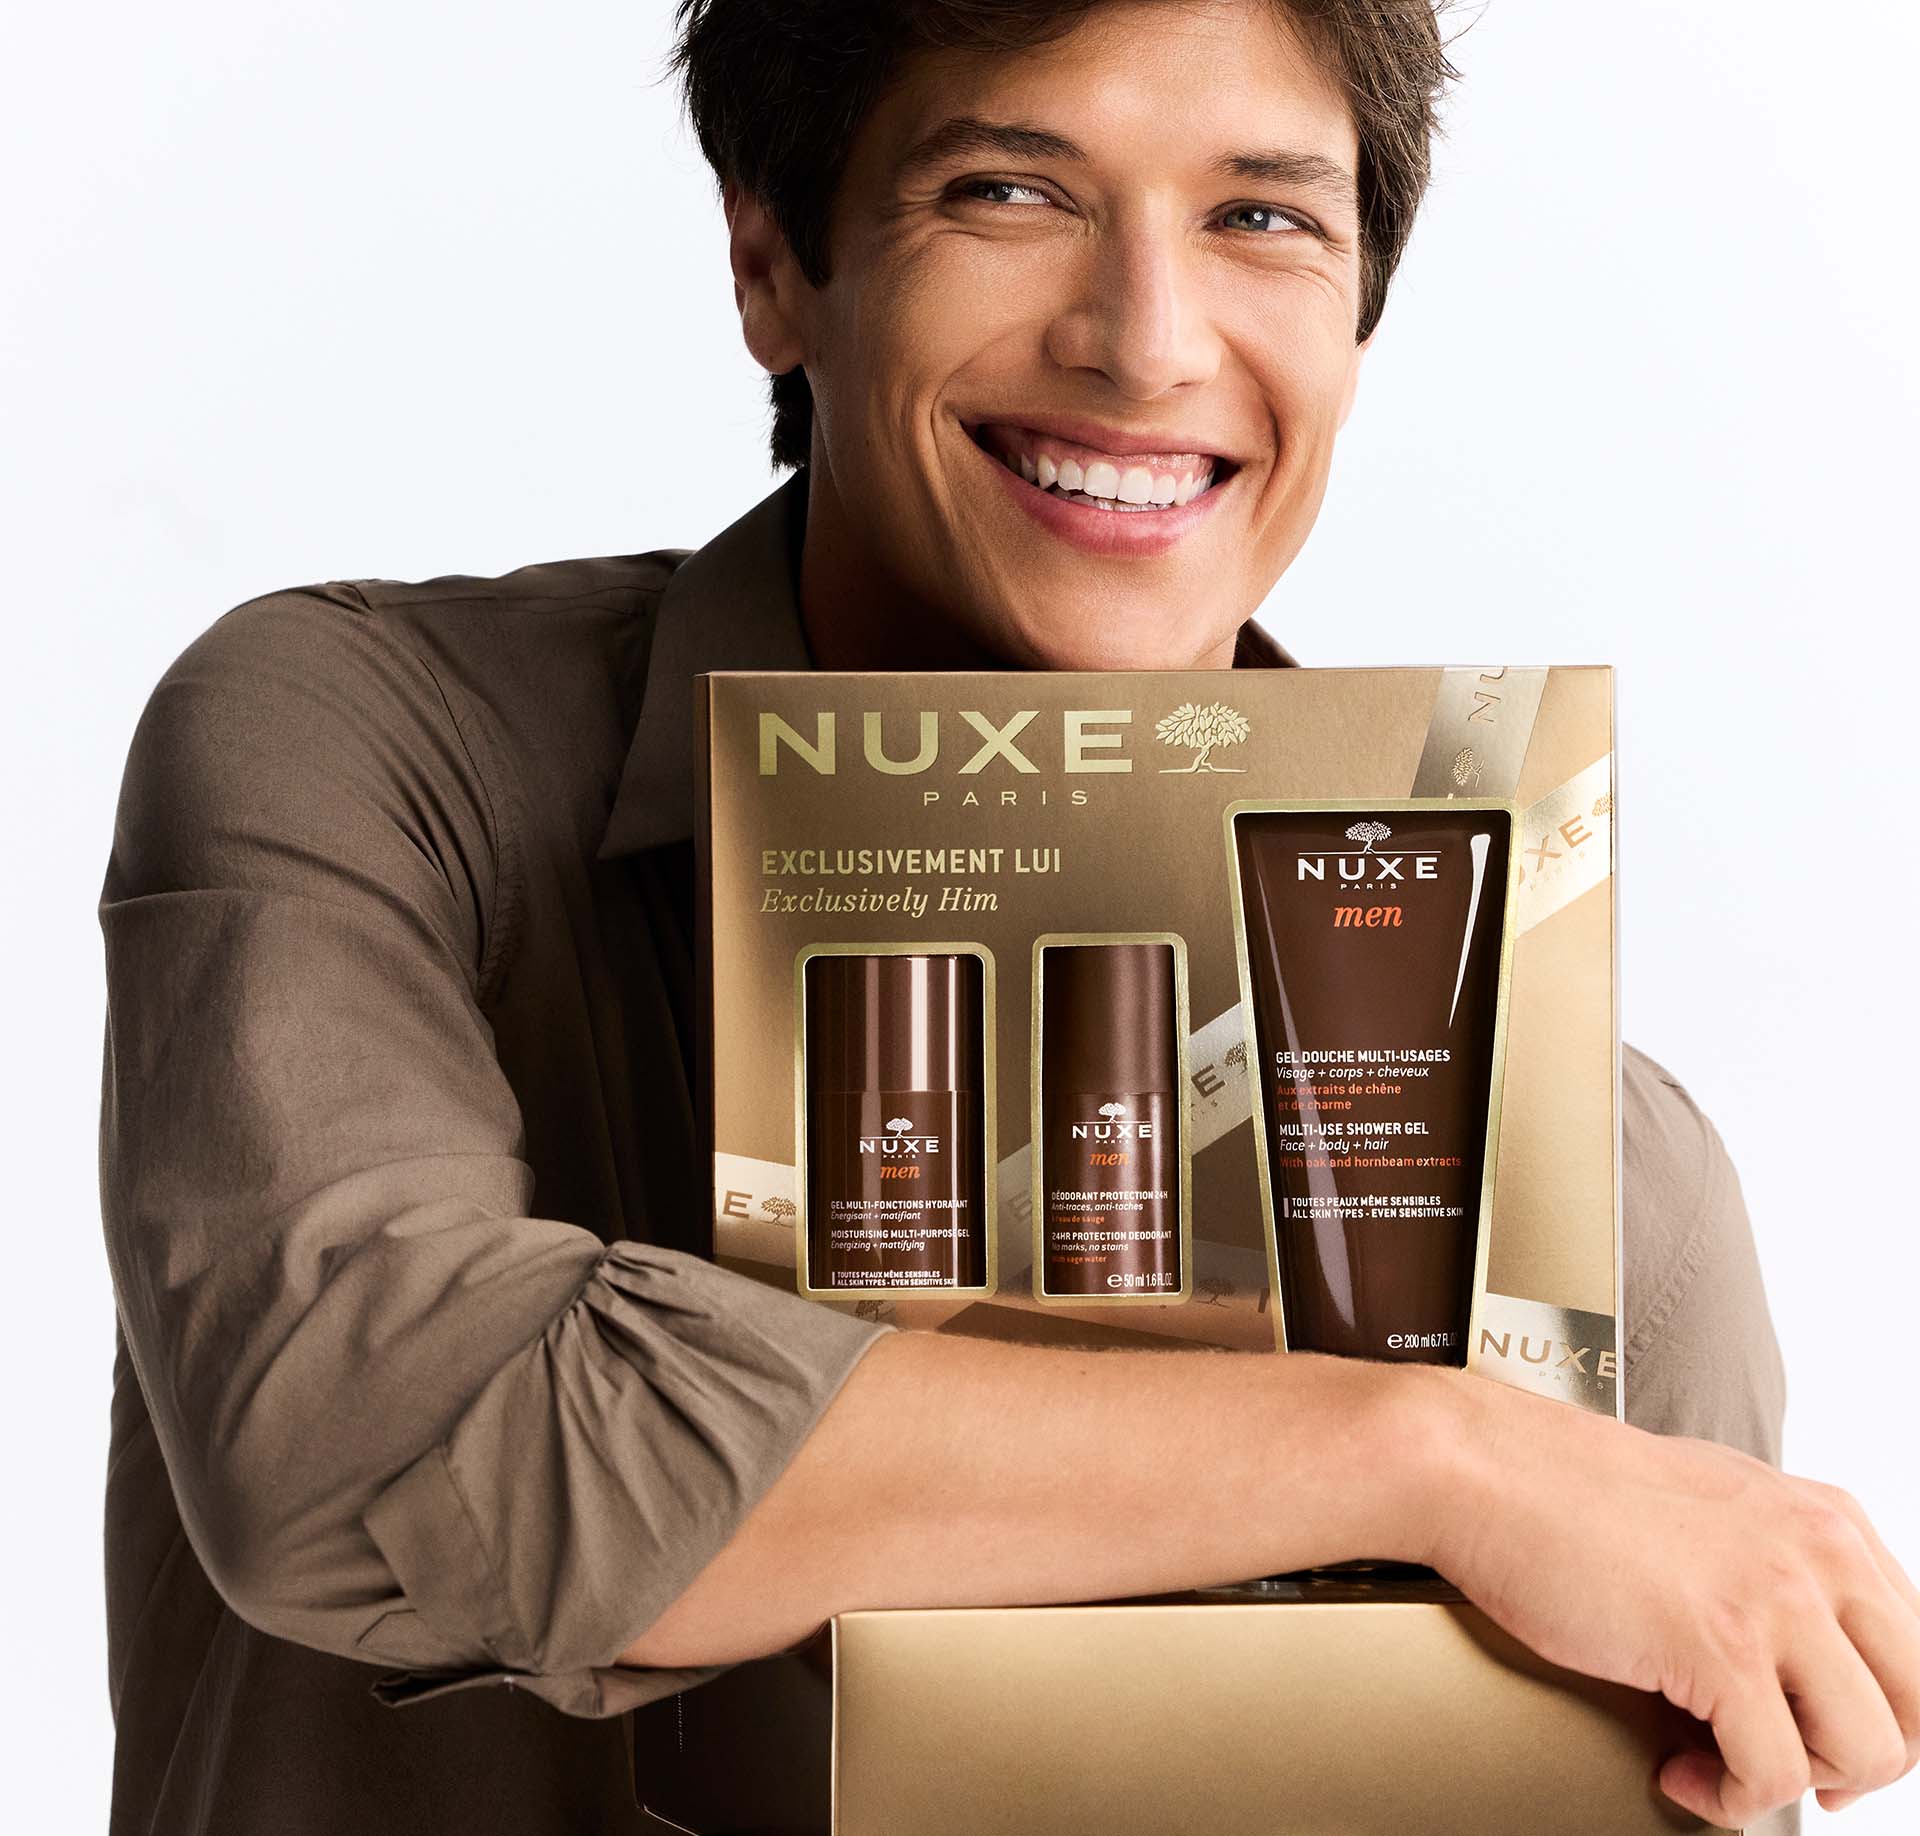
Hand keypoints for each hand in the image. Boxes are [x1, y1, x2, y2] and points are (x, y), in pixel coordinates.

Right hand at [1415, 1372, 1919, 1825]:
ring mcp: (1775, 1598)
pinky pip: (1773, 1776)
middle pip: (1917, 1705)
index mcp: (1823, 1517)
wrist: (1482, 1468)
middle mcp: (1816, 1551)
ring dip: (1798, 1782)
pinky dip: (1729, 1797)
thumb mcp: (1710, 1499)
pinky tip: (1682, 1769)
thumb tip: (1800, 1645)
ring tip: (1726, 1764)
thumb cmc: (1564, 1484)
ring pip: (1867, 1752)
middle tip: (1799, 1765)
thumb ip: (1773, 1556)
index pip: (1919, 1646)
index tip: (1826, 1731)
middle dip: (1860, 1757)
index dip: (1879, 1710)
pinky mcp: (1721, 1650)